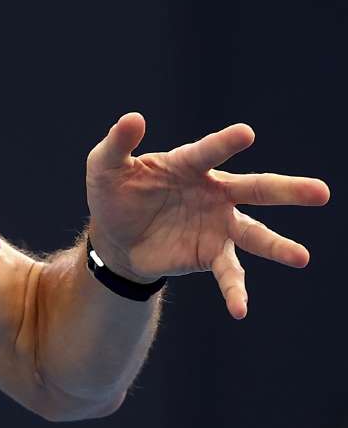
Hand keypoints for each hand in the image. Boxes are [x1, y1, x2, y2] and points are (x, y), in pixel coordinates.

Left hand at [85, 112, 329, 317]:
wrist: (115, 237)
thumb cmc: (115, 192)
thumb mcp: (105, 166)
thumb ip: (118, 142)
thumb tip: (133, 118)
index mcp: (189, 165)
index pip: (208, 153)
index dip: (225, 144)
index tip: (246, 134)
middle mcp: (214, 193)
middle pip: (256, 189)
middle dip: (288, 191)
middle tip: (321, 192)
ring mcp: (218, 225)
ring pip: (254, 234)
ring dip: (278, 246)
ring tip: (301, 258)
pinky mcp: (211, 255)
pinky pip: (229, 274)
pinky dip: (236, 291)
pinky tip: (240, 309)